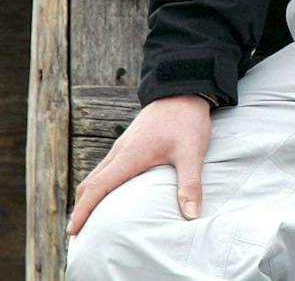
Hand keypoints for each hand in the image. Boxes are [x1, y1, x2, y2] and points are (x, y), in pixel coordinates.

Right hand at [66, 94, 210, 234]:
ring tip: (88, 219)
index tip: (72, 230)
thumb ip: (190, 184)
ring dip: (89, 196)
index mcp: (128, 156)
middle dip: (80, 208)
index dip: (84, 210)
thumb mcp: (192, 152)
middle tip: (76, 233)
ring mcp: (122, 147)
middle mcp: (119, 152)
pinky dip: (99, 184)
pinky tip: (108, 193)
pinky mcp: (128, 143)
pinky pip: (106, 167)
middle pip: (90, 183)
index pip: (98, 187)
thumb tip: (192, 215)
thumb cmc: (186, 121)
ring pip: (96, 174)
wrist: (183, 90)